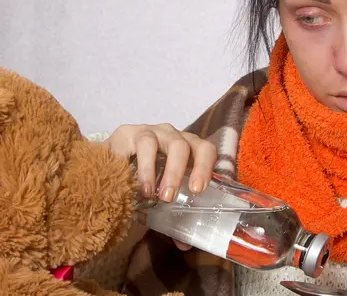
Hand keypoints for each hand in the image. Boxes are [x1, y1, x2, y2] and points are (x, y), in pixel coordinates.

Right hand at [106, 124, 216, 250]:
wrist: (109, 165)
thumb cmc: (144, 179)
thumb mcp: (160, 195)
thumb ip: (173, 216)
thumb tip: (185, 244)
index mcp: (189, 149)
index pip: (206, 150)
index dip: (206, 167)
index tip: (198, 190)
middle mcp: (174, 136)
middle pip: (186, 145)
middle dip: (179, 171)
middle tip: (170, 197)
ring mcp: (153, 132)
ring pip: (163, 142)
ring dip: (158, 170)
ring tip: (151, 195)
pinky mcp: (130, 132)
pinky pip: (139, 143)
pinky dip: (140, 165)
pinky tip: (134, 184)